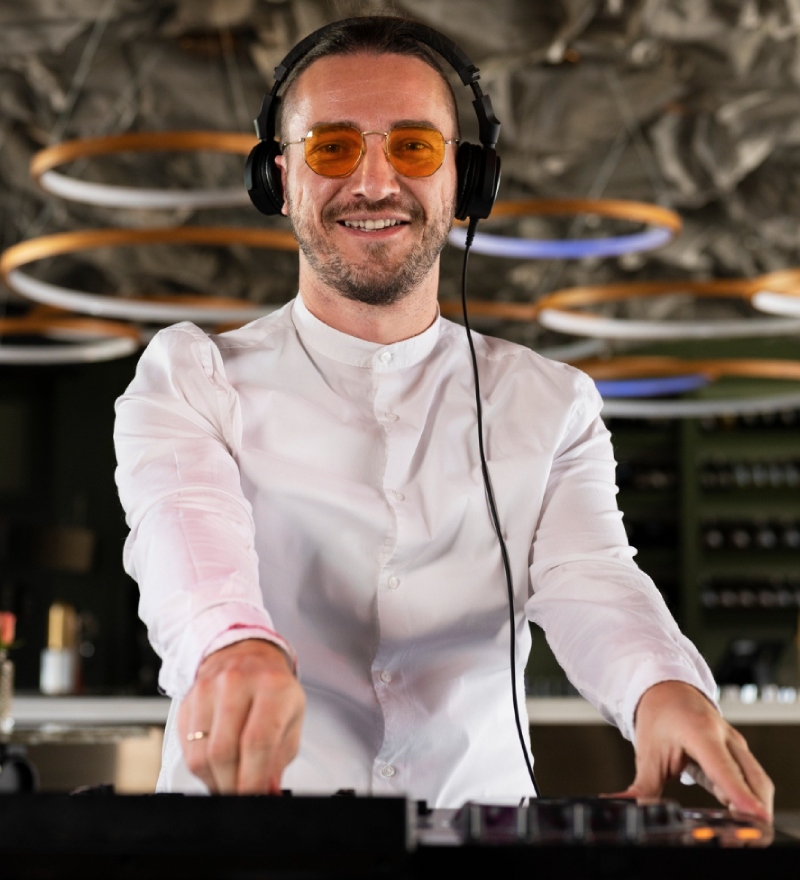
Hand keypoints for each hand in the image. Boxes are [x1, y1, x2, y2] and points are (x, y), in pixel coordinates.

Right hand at [178, 639, 304, 793]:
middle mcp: (237, 683)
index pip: (257, 741)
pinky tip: (216, 768)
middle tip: (242, 795)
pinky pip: (186, 748)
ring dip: (215, 780)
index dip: (253, 779)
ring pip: (201, 754)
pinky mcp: (187, 700)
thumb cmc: (273, 688)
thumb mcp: (291, 717)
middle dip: (233, 785)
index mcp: (272, 686)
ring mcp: (208, 689)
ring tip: (230, 782)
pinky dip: (201, 768)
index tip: (254, 797)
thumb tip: (267, 791)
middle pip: (224, 751)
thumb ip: (279, 758)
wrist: (246, 654)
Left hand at [613, 680, 773, 822]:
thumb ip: (643, 786)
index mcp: (700, 732)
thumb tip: (628, 804)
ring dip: (754, 805)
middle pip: (753, 779)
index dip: (740, 795)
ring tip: (740, 827)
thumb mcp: (647, 753)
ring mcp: (734, 743)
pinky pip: (752, 778)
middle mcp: (724, 736)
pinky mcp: (737, 751)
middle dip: (756, 810)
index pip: (724, 769)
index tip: (755, 817)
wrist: (666, 689)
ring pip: (757, 780)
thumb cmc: (659, 714)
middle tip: (750, 834)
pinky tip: (738, 813)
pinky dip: (749, 797)